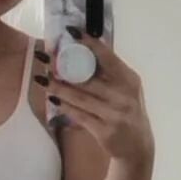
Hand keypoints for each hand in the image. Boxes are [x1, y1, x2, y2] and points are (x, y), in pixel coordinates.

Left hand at [47, 28, 154, 164]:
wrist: (137, 147)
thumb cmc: (127, 112)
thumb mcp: (126, 90)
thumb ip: (109, 73)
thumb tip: (82, 50)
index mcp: (129, 79)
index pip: (107, 56)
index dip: (88, 43)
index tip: (71, 31)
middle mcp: (123, 95)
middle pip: (88, 77)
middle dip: (64, 67)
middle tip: (45, 58)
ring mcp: (114, 114)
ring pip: (80, 97)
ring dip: (59, 87)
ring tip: (43, 78)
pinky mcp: (104, 131)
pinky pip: (79, 115)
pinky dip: (64, 106)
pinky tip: (52, 99)